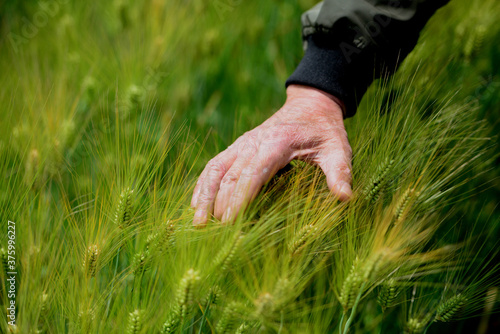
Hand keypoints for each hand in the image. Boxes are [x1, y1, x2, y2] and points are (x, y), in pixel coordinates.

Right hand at [191, 84, 352, 225]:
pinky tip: (195, 205)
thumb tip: (345, 198)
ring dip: (203, 195)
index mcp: (276, 143)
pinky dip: (202, 185)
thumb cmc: (324, 131)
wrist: (309, 105)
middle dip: (219, 205)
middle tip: (215, 236)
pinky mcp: (236, 149)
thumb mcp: (337, 148)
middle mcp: (252, 143)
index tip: (230, 222)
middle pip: (230, 176)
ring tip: (197, 224)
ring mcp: (241, 145)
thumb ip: (339, 171)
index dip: (239, 198)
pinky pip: (214, 166)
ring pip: (215, 169)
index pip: (252, 173)